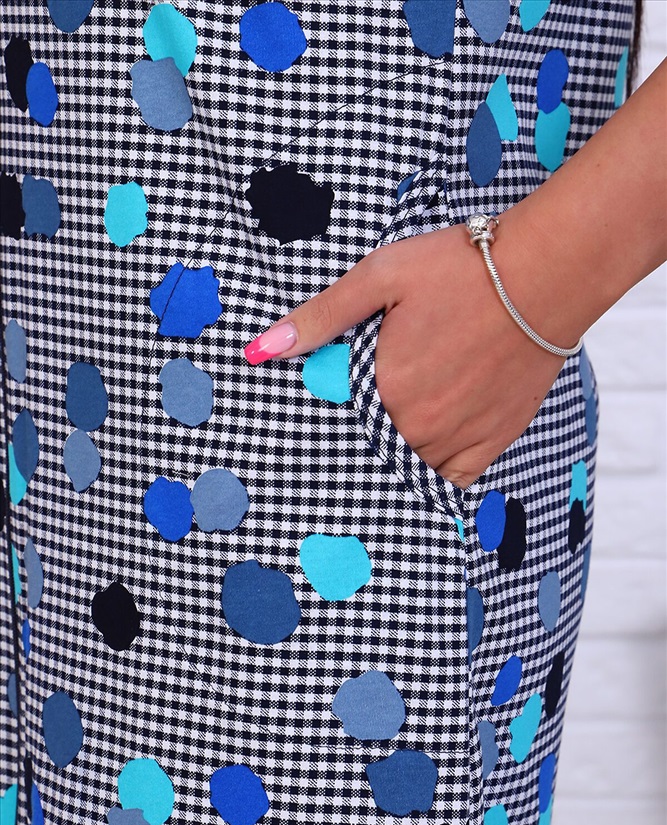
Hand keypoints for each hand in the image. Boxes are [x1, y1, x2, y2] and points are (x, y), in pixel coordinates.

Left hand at [243, 218, 569, 488]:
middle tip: (343, 442)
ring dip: (389, 462)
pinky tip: (418, 470)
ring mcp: (458, 437)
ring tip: (375, 455)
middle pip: (370, 452)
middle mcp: (419, 424)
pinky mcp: (492, 440)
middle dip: (353, 446)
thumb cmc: (461, 269)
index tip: (312, 426)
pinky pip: (453, 481)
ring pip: (408, 470)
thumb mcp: (381, 277)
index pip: (336, 426)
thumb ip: (321, 316)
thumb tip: (264, 348)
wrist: (545, 274)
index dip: (324, 426)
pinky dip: (432, 478)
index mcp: (386, 388)